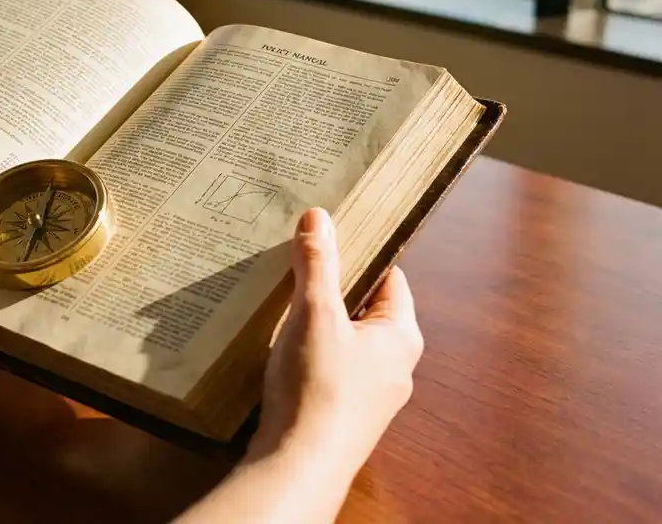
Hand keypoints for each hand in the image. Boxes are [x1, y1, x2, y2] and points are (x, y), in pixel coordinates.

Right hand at [247, 208, 423, 473]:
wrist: (298, 465)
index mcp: (401, 336)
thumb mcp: (315, 314)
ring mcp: (371, 394)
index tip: (331, 234)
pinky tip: (281, 346)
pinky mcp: (343, 413)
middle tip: (301, 260)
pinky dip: (310, 352)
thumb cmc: (317, 387)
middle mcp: (395, 366)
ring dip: (318, 321)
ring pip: (346, 340)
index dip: (362, 253)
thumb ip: (318, 264)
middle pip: (365, 308)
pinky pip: (331, 368)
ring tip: (284, 298)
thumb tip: (319, 216)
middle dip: (334, 286)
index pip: (390, 278)